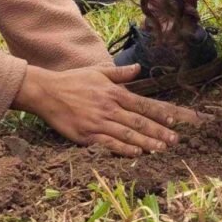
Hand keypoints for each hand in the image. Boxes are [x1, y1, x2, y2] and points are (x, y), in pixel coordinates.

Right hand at [12, 64, 206, 155]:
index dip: (159, 113)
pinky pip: (110, 144)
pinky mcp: (87, 135)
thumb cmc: (72, 81)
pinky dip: (125, 149)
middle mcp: (109, 108)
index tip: (174, 121)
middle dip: (159, 131)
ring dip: (147, 142)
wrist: (46, 92)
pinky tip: (137, 153)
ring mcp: (99, 122)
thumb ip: (119, 74)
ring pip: (128, 134)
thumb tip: (138, 69)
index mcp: (113, 93)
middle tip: (175, 141)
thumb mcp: (98, 72)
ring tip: (162, 149)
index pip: (142, 104)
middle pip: (139, 121)